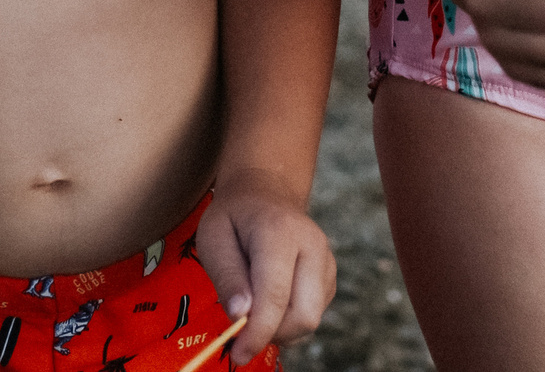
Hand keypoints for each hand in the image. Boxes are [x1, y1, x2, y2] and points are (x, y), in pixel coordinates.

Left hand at [194, 172, 333, 360]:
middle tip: (242, 329)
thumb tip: (241, 317)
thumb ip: (227, 277)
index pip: (276, 295)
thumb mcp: (213, 238)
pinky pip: (314, 313)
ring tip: (254, 305)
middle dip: (271, 334)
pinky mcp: (330, 275)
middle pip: (304, 315)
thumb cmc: (234, 216)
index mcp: (280, 232)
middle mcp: (313, 245)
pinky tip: (271, 299)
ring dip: (280, 328)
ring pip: (311, 319)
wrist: (266, 191)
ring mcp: (327, 260)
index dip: (257, 332)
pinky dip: (290, 319)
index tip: (237, 353)